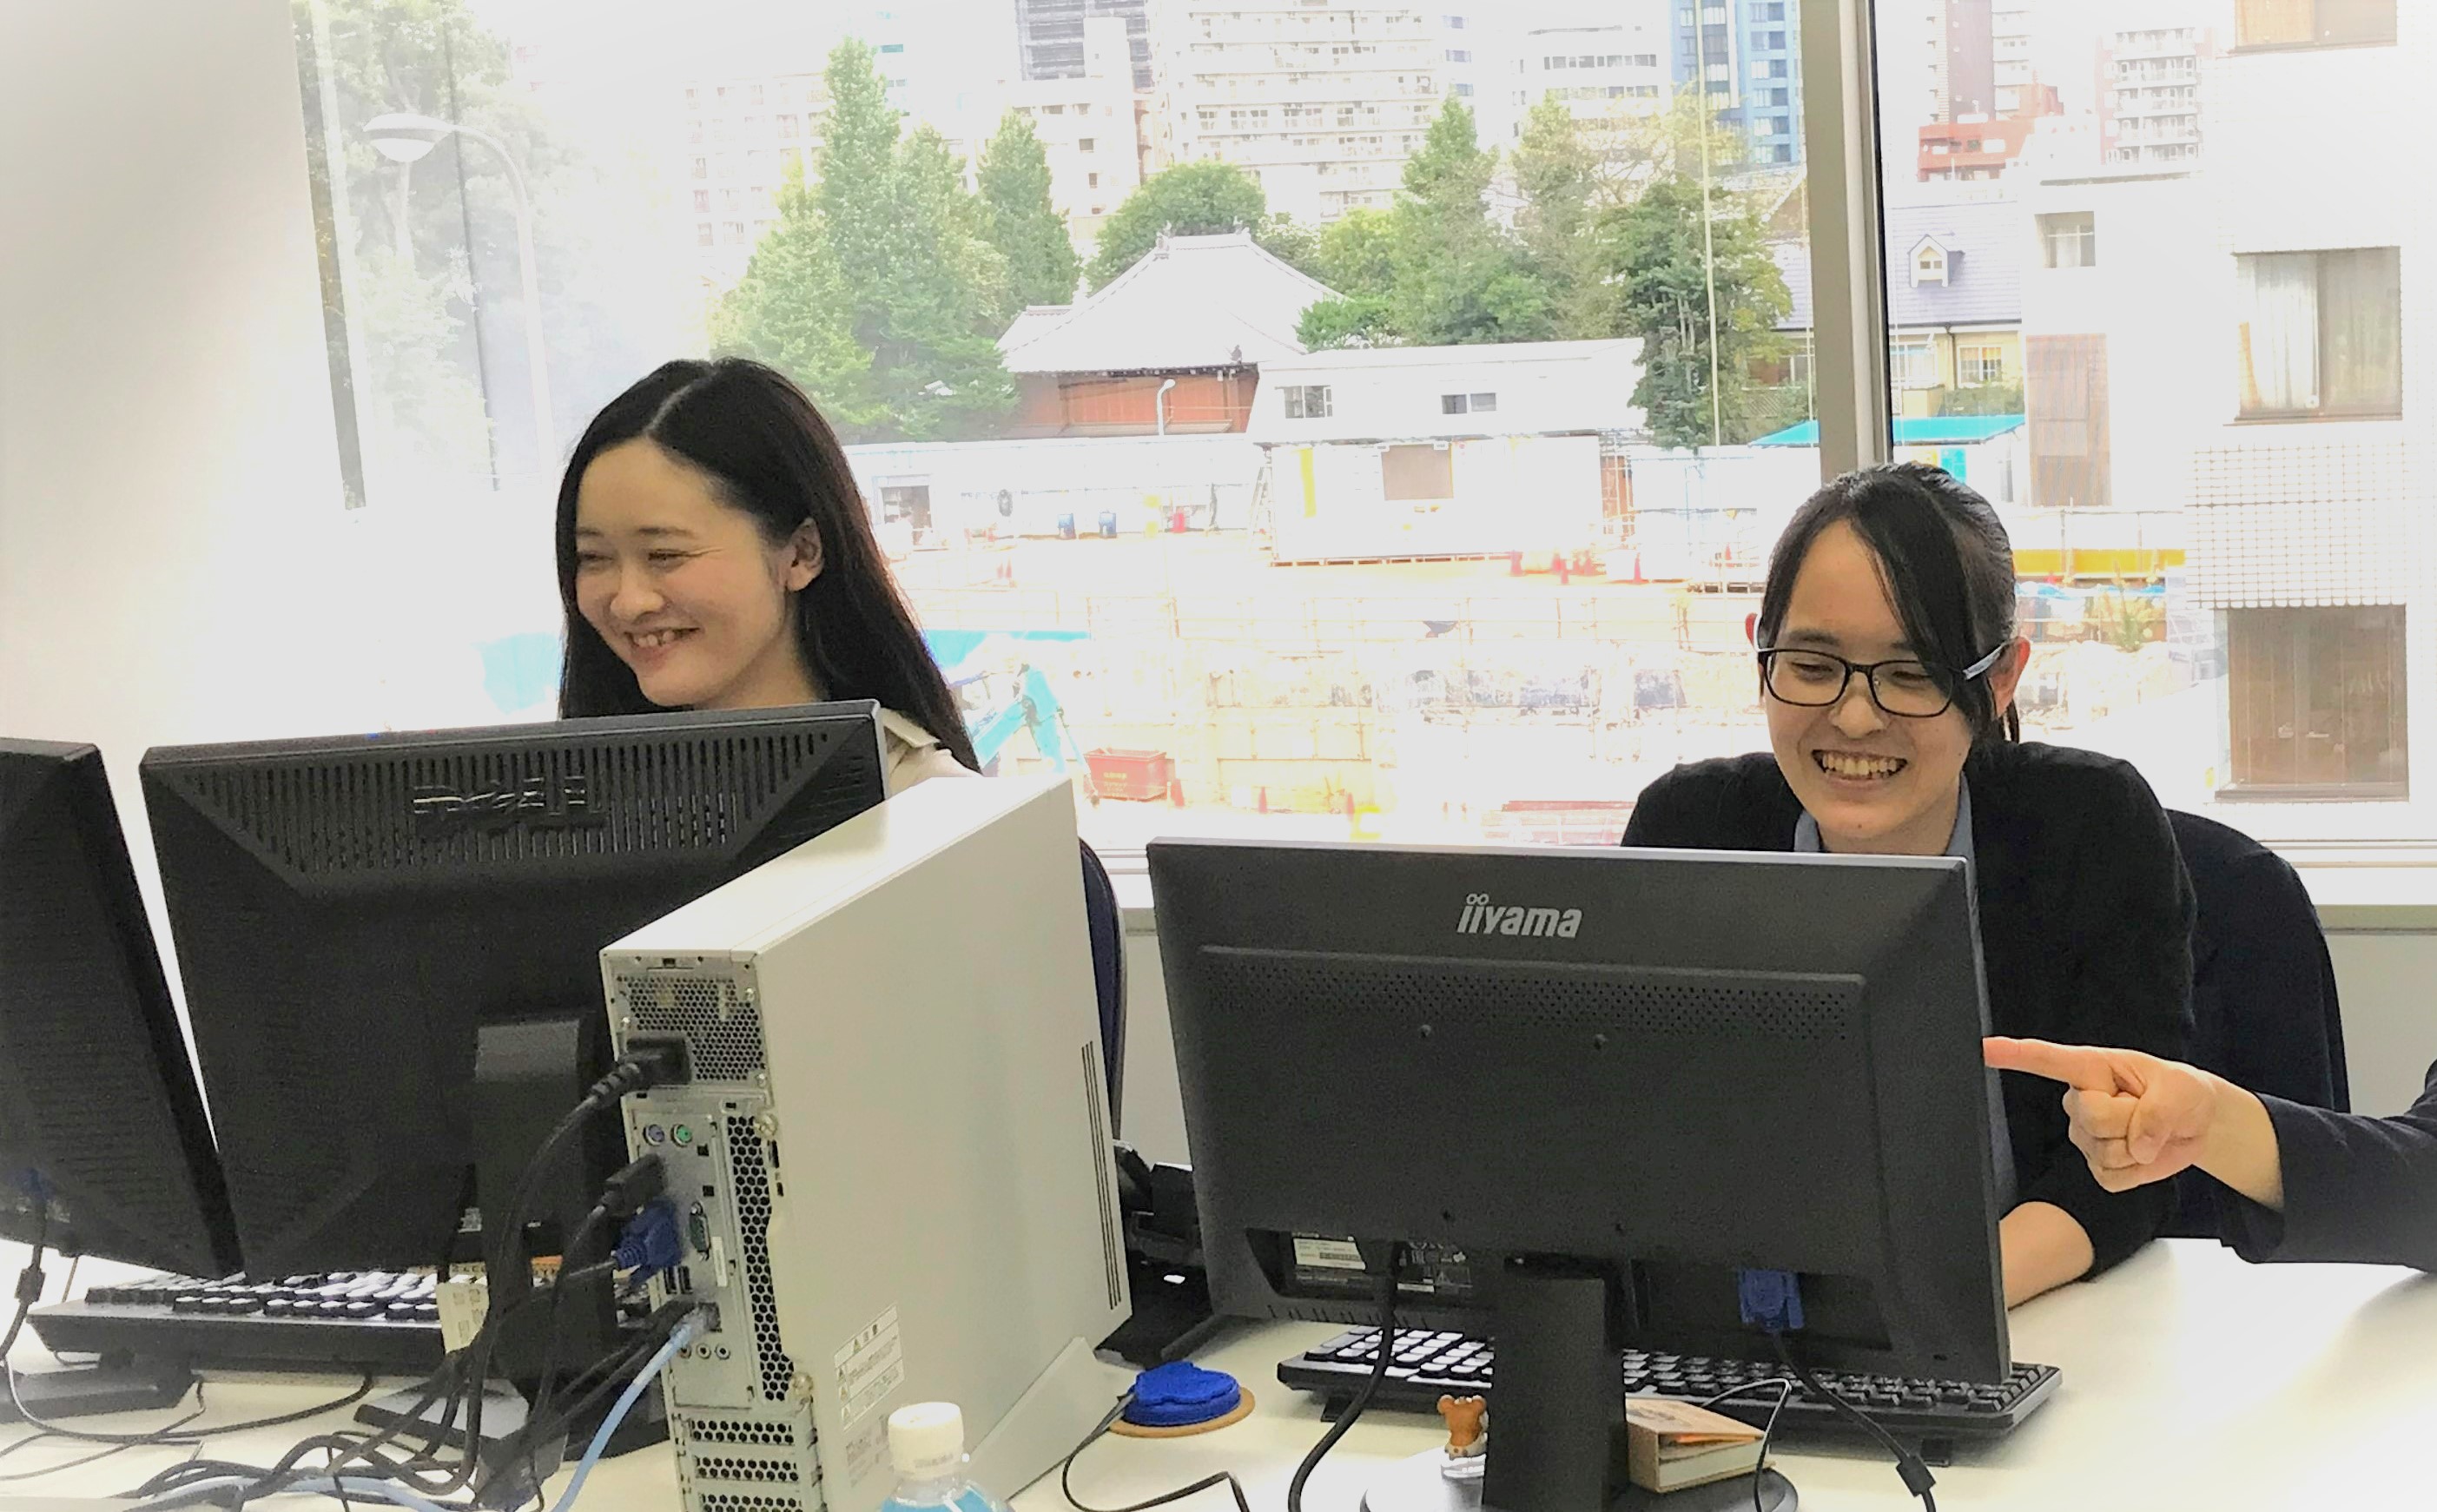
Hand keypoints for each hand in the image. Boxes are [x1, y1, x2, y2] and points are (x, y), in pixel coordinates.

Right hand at [1982, 1037, 2219, 1192]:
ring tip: (2149, 1132)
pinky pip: (2112, 1178)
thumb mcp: (2179, 1090)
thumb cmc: (2182, 1093)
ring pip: (2104, 1151)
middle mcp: (2080, 1101)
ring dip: (2138, 1148)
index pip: (2046, 1060)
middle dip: (2131, 1121)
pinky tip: (2142, 1154)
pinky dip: (2138, 1173)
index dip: (2014, 1055)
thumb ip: (2158, 1112)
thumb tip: (2137, 1144)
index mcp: (2092, 1069)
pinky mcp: (2098, 1167)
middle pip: (2093, 1118)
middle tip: (2150, 1112)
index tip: (1984, 1049)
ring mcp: (2085, 1136)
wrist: (2195, 1125)